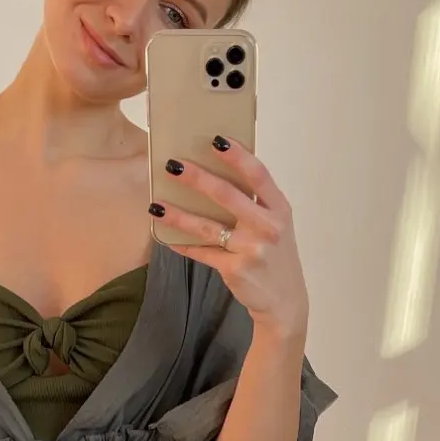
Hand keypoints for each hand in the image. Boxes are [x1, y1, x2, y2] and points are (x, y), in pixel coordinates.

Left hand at [149, 136, 309, 344]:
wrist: (283, 300)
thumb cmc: (275, 255)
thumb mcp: (276, 225)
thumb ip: (257, 202)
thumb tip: (217, 173)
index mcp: (279, 209)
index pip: (258, 175)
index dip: (238, 156)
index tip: (216, 140)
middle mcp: (268, 227)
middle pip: (229, 196)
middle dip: (198, 179)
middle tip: (173, 165)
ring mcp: (252, 249)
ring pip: (208, 227)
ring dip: (179, 214)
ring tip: (156, 203)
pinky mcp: (235, 269)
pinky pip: (203, 253)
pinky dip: (183, 244)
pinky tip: (165, 235)